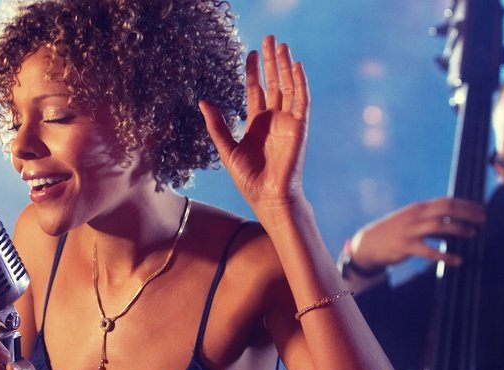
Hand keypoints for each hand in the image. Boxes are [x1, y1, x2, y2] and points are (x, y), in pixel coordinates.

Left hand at [201, 34, 308, 218]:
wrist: (268, 196)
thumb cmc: (248, 178)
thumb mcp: (226, 149)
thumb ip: (216, 125)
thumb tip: (202, 101)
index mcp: (256, 122)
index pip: (255, 89)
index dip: (253, 71)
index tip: (250, 53)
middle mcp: (273, 118)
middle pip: (274, 82)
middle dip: (271, 61)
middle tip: (270, 38)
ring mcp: (287, 121)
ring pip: (288, 86)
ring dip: (286, 66)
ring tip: (282, 46)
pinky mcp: (299, 127)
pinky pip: (301, 100)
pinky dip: (300, 83)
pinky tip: (296, 66)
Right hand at [349, 197, 484, 273]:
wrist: (368, 244)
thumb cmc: (395, 232)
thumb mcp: (412, 221)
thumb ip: (432, 221)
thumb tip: (456, 224)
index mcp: (418, 208)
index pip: (447, 201)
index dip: (466, 204)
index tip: (481, 208)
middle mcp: (415, 216)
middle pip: (446, 209)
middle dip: (467, 212)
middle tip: (483, 219)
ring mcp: (410, 231)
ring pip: (439, 226)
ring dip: (458, 229)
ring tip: (473, 234)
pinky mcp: (406, 247)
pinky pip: (429, 251)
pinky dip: (445, 256)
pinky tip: (457, 260)